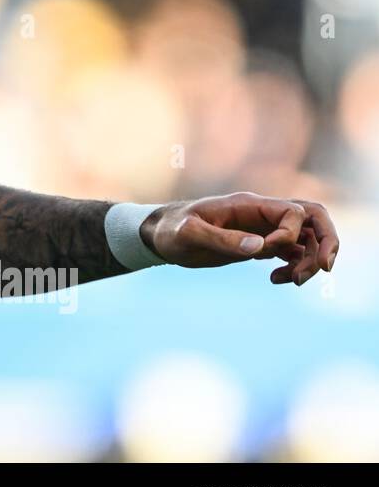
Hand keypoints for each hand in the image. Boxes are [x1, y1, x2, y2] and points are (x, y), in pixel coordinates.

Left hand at [140, 192, 339, 283]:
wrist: (160, 237)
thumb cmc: (171, 230)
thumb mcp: (189, 235)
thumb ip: (222, 239)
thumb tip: (260, 248)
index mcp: (248, 205)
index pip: (293, 212)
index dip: (291, 234)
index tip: (267, 252)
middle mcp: (261, 214)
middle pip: (313, 218)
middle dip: (327, 242)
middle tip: (324, 269)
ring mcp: (263, 229)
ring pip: (307, 238)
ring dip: (310, 260)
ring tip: (290, 281)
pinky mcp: (259, 245)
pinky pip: (293, 252)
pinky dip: (295, 266)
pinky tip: (276, 280)